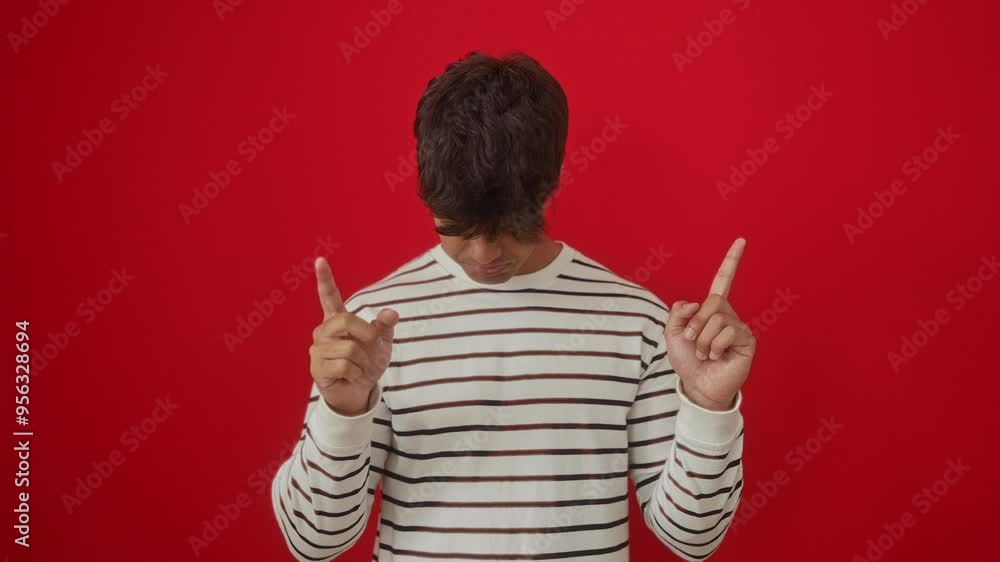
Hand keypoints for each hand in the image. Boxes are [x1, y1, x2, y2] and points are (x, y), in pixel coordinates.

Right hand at [309, 256, 398, 415]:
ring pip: (348, 348)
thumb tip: (391, 313)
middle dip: (366, 335)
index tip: (320, 260)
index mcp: (337, 320)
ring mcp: (317, 349)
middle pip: (345, 321)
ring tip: (361, 368)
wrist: (360, 391)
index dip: (325, 279)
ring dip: (364, 361)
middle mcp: (323, 331)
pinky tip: (354, 376)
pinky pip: (344, 365)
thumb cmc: (368, 363)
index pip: (329, 296)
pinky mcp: (317, 368)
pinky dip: (357, 373)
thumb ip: (385, 327)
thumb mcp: (382, 343)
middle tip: (373, 348)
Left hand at [664, 238, 755, 410]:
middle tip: (693, 342)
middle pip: (712, 302)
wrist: (698, 386)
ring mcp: (739, 327)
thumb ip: (678, 314)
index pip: (723, 280)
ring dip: (703, 340)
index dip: (731, 260)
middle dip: (696, 323)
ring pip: (717, 319)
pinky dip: (715, 346)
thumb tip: (695, 303)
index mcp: (711, 309)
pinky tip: (717, 357)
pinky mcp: (747, 340)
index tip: (741, 240)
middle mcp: (728, 314)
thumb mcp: (673, 334)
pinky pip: (728, 332)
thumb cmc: (687, 361)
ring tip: (706, 354)